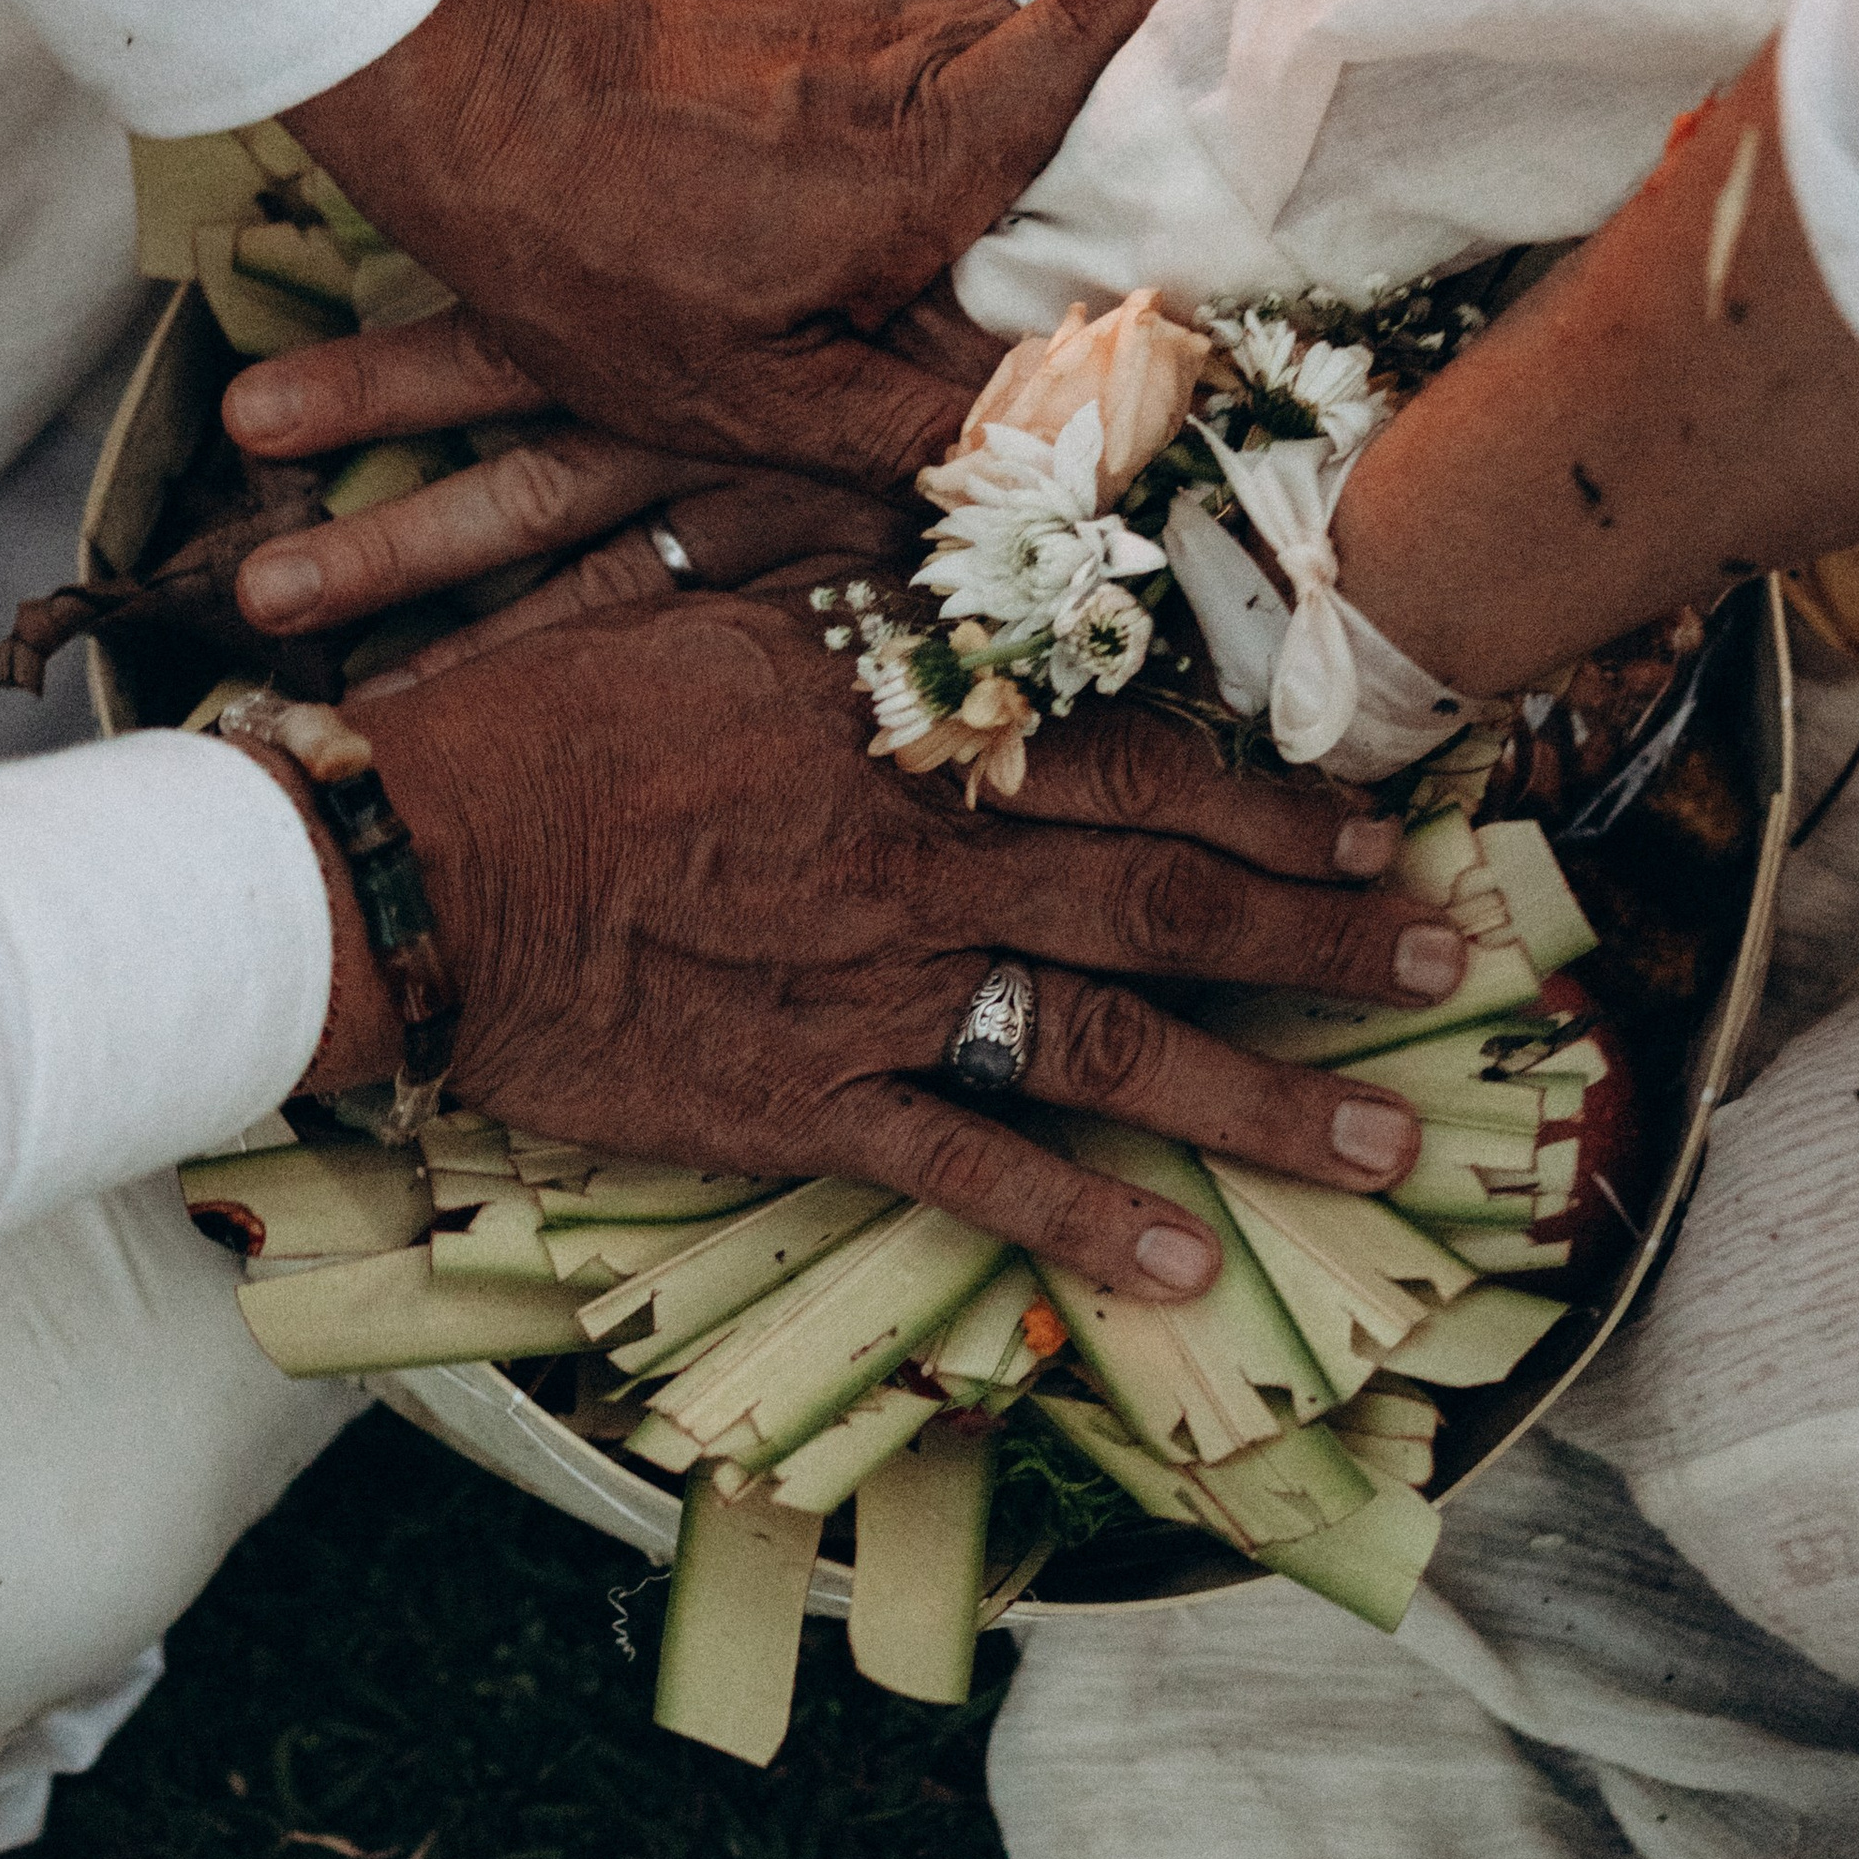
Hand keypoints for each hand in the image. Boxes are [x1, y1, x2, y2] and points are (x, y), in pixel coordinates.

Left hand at [223, 0, 1225, 622]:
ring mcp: (859, 0)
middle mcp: (917, 53)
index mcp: (930, 159)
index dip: (1209, 21)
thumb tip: (1045, 486)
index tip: (1301, 7)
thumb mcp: (747, 406)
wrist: (464, 119)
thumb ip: (906, 444)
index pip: (1106, 55)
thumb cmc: (595, 269)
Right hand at [282, 582, 1467, 1301]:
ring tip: (1378, 1145)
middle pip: (1164, 899)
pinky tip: (1182, 1269)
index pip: (1135, 763)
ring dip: (1258, 1096)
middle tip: (1448, 973)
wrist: (411, 867)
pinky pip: (968, 1170)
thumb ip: (856, 611)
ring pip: (1105, 1042)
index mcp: (905, 730)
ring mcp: (870, 991)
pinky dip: (1080, 1225)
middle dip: (1323, 939)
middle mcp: (920, 858)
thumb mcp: (709, 609)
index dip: (1273, 804)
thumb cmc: (544, 722)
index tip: (1376, 831)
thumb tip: (970, 588)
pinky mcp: (802, 1105)